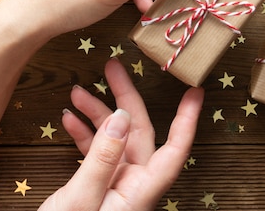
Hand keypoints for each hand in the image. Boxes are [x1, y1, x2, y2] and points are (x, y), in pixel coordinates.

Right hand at [38, 59, 203, 210]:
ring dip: (96, 114)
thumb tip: (122, 118)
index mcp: (140, 191)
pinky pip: (96, 152)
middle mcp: (132, 185)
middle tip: (111, 67)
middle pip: (137, 133)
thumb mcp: (81, 199)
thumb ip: (103, 157)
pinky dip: (83, 134)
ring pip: (114, 139)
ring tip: (77, 93)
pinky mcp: (97, 186)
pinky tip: (69, 119)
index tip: (195, 92)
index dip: (187, 120)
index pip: (174, 151)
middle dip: (124, 98)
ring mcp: (115, 185)